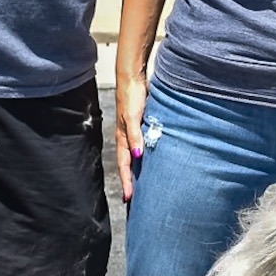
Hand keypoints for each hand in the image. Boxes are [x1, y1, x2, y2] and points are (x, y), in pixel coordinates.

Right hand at [115, 68, 147, 200]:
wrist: (133, 77)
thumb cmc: (131, 95)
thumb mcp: (133, 117)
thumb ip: (136, 135)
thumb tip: (138, 156)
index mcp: (122, 137)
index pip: (124, 164)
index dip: (127, 181)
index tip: (129, 198)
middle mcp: (127, 136)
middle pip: (129, 163)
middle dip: (131, 180)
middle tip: (135, 197)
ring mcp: (134, 131)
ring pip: (136, 154)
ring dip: (139, 169)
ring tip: (144, 183)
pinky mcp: (142, 124)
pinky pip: (143, 144)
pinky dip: (146, 155)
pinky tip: (153, 159)